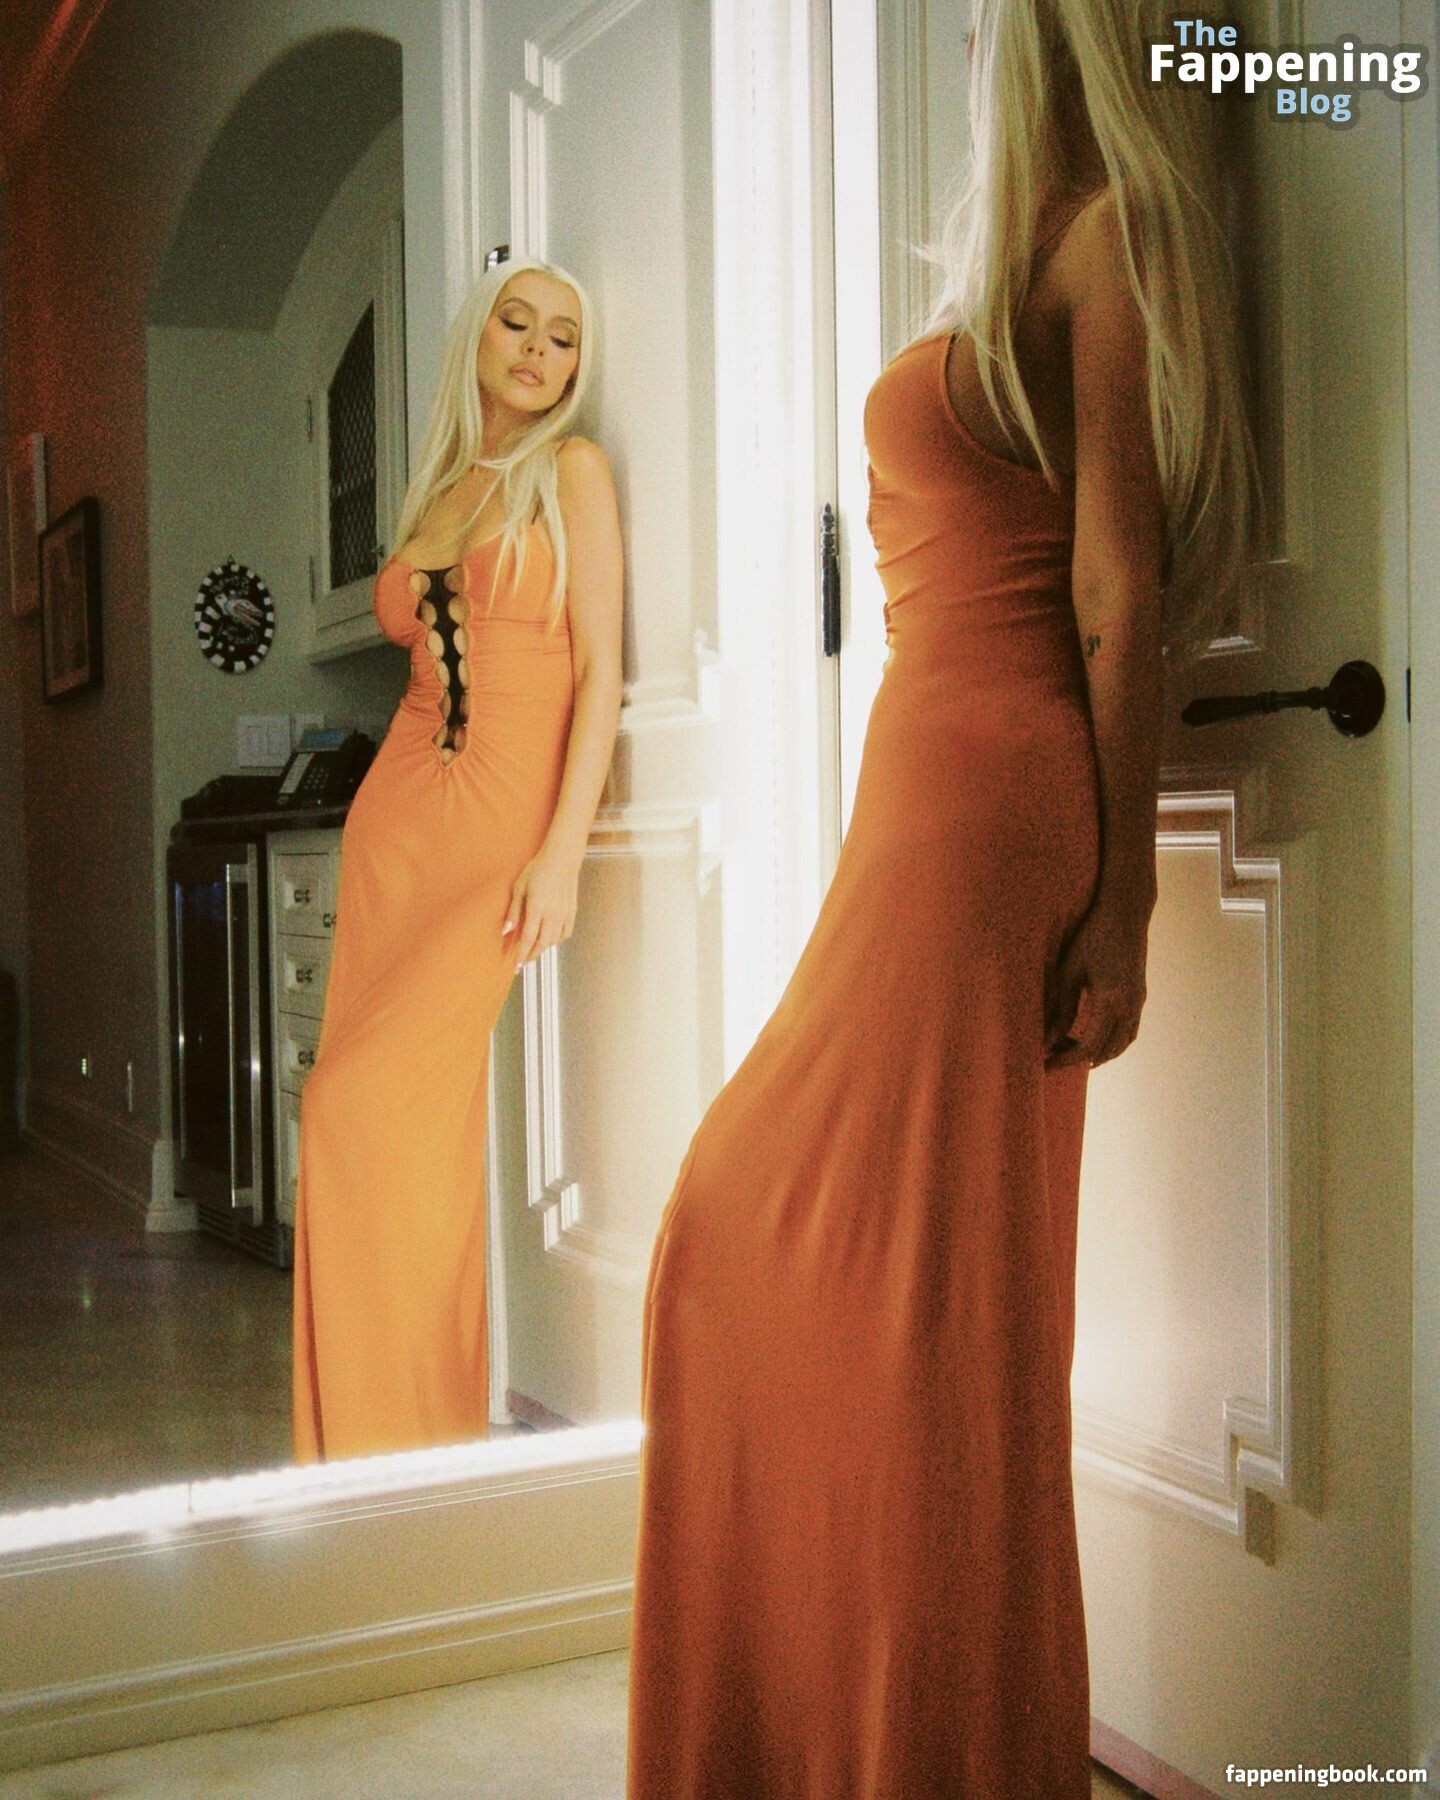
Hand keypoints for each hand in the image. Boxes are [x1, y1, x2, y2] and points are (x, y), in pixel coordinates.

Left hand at [502, 849, 579, 964]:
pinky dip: (557, 939)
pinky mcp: (572, 911)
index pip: (528, 938)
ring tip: (534, 947)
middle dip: (532, 955)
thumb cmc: (538, 869)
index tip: (516, 965)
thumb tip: (506, 930)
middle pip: (542, 944)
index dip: (521, 954)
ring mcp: (564, 914)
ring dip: (543, 947)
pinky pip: (565, 933)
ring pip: (554, 940)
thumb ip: (513, 911)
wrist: (562, 859)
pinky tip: (550, 936)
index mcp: (537, 908)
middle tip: (524, 960)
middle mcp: (552, 914)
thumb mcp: (519, 887)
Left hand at [1043, 891, 1152, 1069]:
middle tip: (1054, 1058)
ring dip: (1099, 1053)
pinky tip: (1094, 1037)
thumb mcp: (1069, 971)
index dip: (1065, 1059)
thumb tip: (1048, 1040)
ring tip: (1071, 1052)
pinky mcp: (1140, 995)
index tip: (1045, 1063)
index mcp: (1110, 1002)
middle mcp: (1129, 1007)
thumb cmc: (1092, 936)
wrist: (1126, 912)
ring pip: (1122, 1043)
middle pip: (1106, 1051)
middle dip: (1079, 1059)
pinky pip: (1129, 1030)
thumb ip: (1061, 1008)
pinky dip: (1113, 1042)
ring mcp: (1138, 1002)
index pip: (1088, 1047)